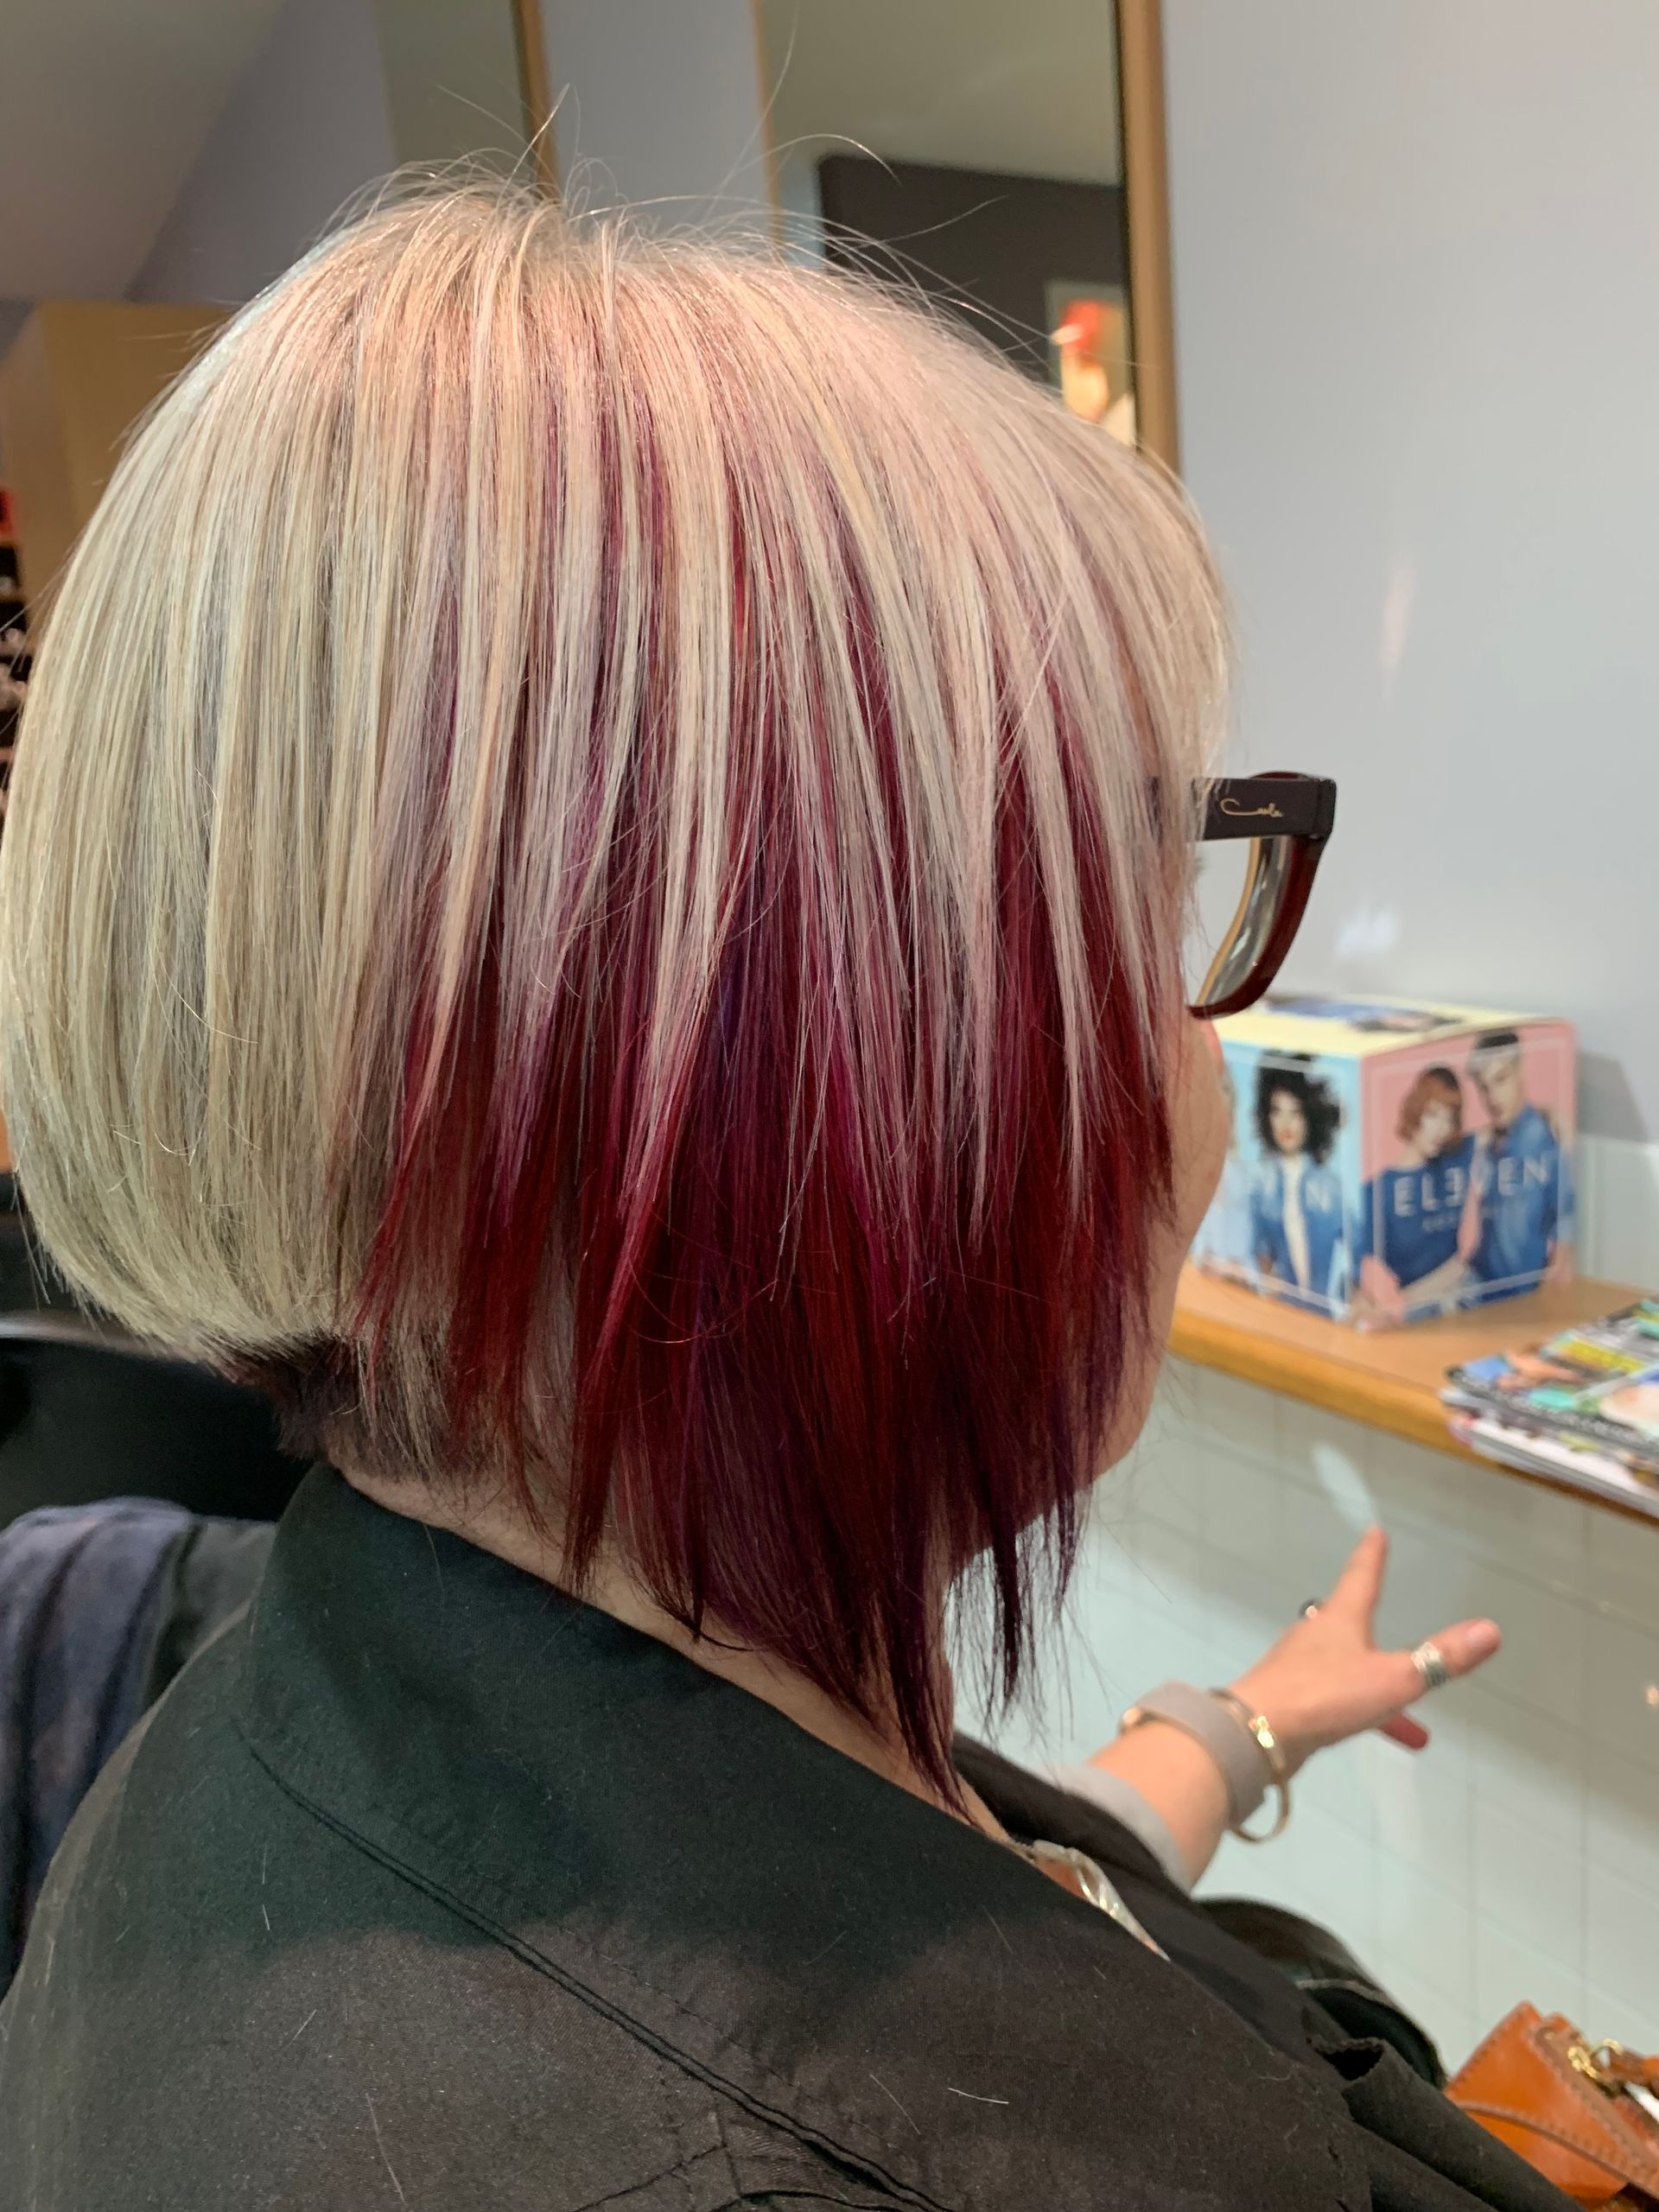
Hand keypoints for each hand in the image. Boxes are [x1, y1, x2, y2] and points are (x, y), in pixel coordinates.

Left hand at [1228, 1527, 1500, 1776]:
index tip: (1374, 1530)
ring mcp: (1298, 1667)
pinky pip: (1333, 1701)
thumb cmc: (1326, 1696)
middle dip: (1379, 1635)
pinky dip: (1358, 1716)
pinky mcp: (1288, 1698)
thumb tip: (1490, 1629)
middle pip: (1352, 1626)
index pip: (1361, 1577)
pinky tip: (1370, 1737)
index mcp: (1340, 1620)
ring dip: (1380, 1692)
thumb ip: (1440, 1659)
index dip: (1372, 1556)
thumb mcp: (1393, 1679)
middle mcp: (1316, 1636)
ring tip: (1414, 1730)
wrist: (1257, 1734)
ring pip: (1347, 1671)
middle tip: (1401, 1646)